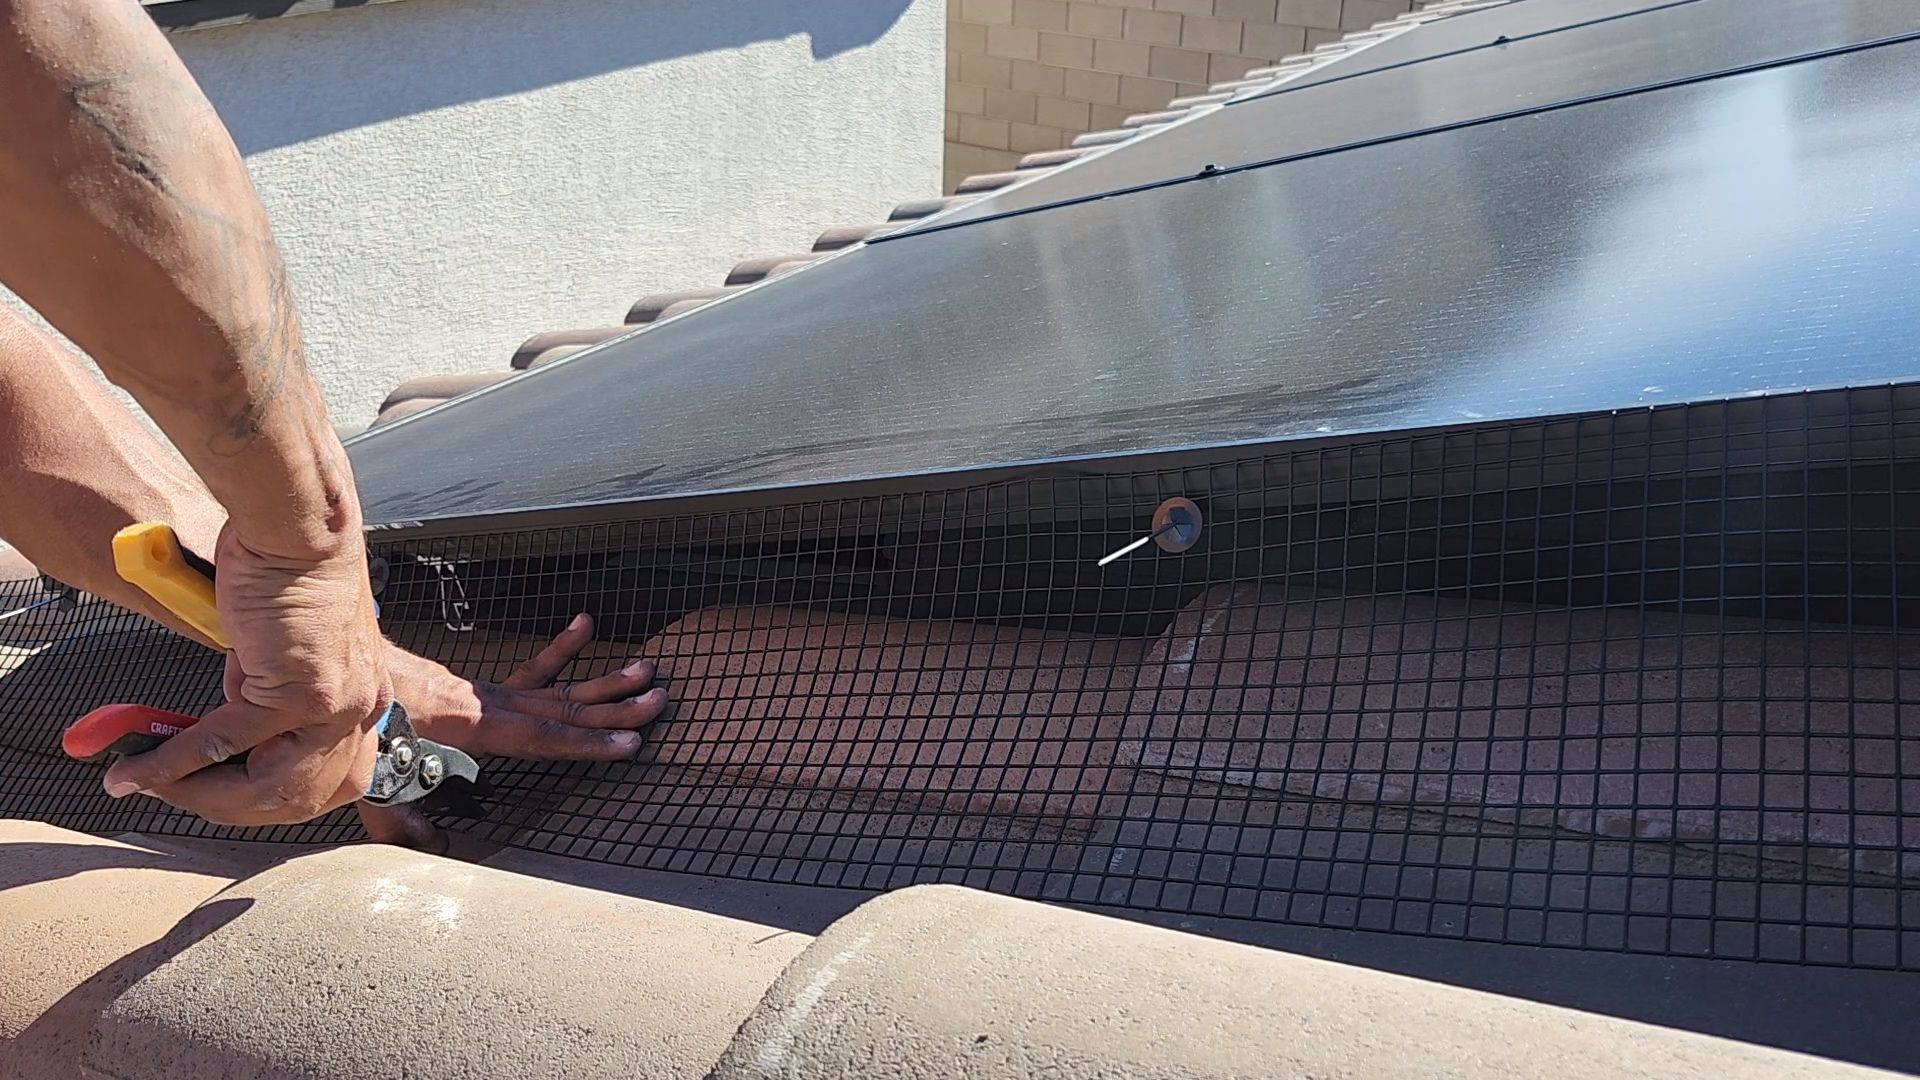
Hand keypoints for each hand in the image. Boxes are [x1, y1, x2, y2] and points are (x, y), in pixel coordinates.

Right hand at [101, 524, 389, 824]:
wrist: (299, 530)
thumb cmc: (291, 576)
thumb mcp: (285, 656)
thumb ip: (266, 701)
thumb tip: (220, 742)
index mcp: (365, 704)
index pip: (319, 783)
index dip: (258, 801)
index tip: (209, 795)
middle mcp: (361, 711)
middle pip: (290, 796)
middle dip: (218, 804)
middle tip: (164, 794)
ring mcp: (333, 708)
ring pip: (257, 782)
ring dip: (190, 790)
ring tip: (142, 782)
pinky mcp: (298, 693)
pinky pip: (224, 741)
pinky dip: (173, 760)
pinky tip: (139, 767)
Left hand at [355, 613, 665, 852]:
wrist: (331, 673)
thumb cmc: (352, 724)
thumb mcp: (368, 778)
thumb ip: (400, 819)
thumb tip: (436, 848)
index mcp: (470, 725)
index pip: (540, 735)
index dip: (586, 741)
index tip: (630, 742)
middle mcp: (487, 703)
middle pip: (562, 706)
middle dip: (613, 707)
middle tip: (658, 700)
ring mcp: (484, 692)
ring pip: (555, 688)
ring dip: (602, 682)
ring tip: (646, 671)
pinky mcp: (475, 688)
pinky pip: (527, 671)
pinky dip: (559, 651)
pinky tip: (584, 625)